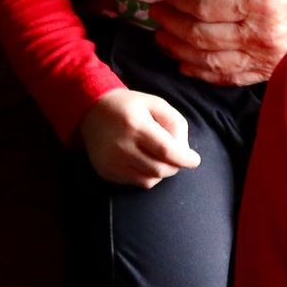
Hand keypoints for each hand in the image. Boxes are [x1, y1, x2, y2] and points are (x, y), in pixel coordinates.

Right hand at [78, 88, 199, 187]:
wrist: (91, 110)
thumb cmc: (129, 106)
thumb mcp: (155, 103)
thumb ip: (175, 123)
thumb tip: (184, 150)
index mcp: (136, 125)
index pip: (167, 151)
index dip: (185, 159)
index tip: (195, 160)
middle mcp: (122, 146)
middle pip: (160, 169)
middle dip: (175, 166)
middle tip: (177, 157)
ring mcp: (112, 161)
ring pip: (150, 180)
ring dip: (161, 172)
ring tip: (159, 158)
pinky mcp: (106, 172)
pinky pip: (136, 182)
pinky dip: (146, 175)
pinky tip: (143, 161)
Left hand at [149, 0, 286, 86]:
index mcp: (261, 0)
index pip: (204, 7)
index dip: (178, 2)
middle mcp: (263, 33)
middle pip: (202, 37)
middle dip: (172, 26)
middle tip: (156, 15)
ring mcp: (269, 55)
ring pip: (212, 62)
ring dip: (181, 52)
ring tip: (163, 38)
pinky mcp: (273, 67)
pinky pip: (232, 77)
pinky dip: (204, 73)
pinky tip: (187, 63)